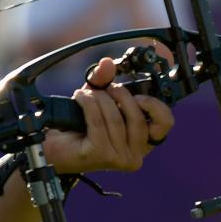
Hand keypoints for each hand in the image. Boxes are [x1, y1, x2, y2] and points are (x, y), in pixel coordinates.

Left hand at [44, 57, 174, 173]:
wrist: (55, 145)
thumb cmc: (80, 125)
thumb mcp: (98, 98)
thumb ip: (105, 80)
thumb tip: (108, 63)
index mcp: (143, 141)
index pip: (165, 123)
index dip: (154, 104)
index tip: (138, 94)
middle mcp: (136, 154)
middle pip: (137, 116)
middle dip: (120, 95)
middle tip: (106, 88)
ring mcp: (119, 158)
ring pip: (115, 118)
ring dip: (99, 99)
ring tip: (87, 94)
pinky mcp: (101, 155)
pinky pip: (97, 121)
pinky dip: (87, 103)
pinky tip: (79, 98)